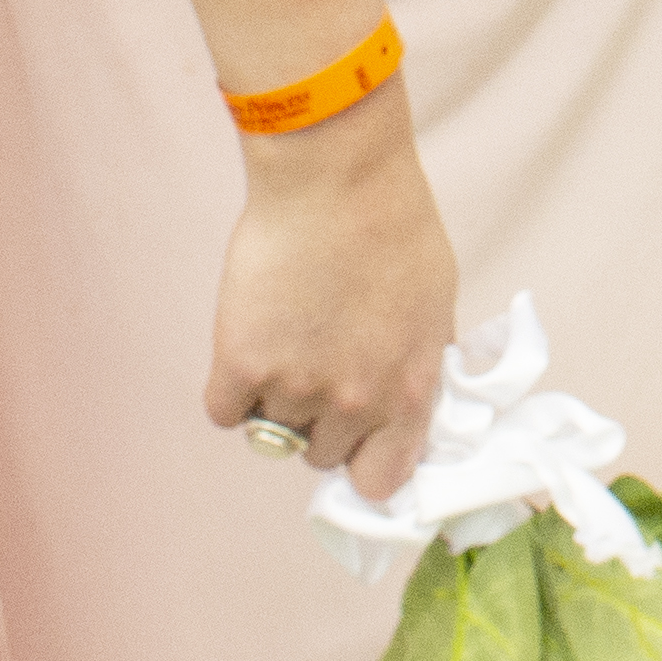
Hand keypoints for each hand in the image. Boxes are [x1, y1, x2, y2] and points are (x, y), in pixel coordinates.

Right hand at [206, 93, 453, 500]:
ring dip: (275, 398)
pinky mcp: (241, 366)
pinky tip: (250, 342)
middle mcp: (355, 403)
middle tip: (319, 359)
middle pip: (321, 453)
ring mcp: (296, 389)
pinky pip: (225, 411)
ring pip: (272, 433)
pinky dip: (233, 388)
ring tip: (287, 337)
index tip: (356, 439)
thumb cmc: (394, 225)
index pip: (382, 482)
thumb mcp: (435, 302)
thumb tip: (408, 399)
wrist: (336, 178)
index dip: (365, 461)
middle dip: (320, 417)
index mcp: (411, 392)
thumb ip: (421, 362)